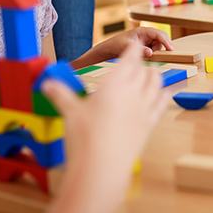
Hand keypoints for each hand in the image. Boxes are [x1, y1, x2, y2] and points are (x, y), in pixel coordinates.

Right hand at [41, 42, 168, 212]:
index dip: (133, 49)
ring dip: (154, 76)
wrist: (102, 168)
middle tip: (136, 62)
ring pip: (156, 84)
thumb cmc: (85, 137)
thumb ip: (60, 94)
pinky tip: (166, 93)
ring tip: (152, 72)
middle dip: (141, 63)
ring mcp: (143, 108)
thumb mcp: (70, 111)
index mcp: (114, 83)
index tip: (134, 43)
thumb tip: (46, 84)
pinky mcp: (149, 125)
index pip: (129, 58)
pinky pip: (161, 105)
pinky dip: (164, 96)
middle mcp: (133, 92)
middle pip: (144, 70)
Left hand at [73, 27, 172, 67]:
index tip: (170, 49)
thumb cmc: (116, 45)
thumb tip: (150, 52)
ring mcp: (146, 40)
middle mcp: (146, 34)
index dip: (166, 41)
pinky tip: (144, 57)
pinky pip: (154, 50)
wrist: (109, 48)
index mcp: (142, 30)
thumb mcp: (127, 47)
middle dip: (161, 47)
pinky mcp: (145, 46)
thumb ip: (139, 49)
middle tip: (156, 56)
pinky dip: (152, 54)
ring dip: (155, 52)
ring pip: (158, 46)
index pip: (158, 34)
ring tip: (144, 57)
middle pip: (161, 39)